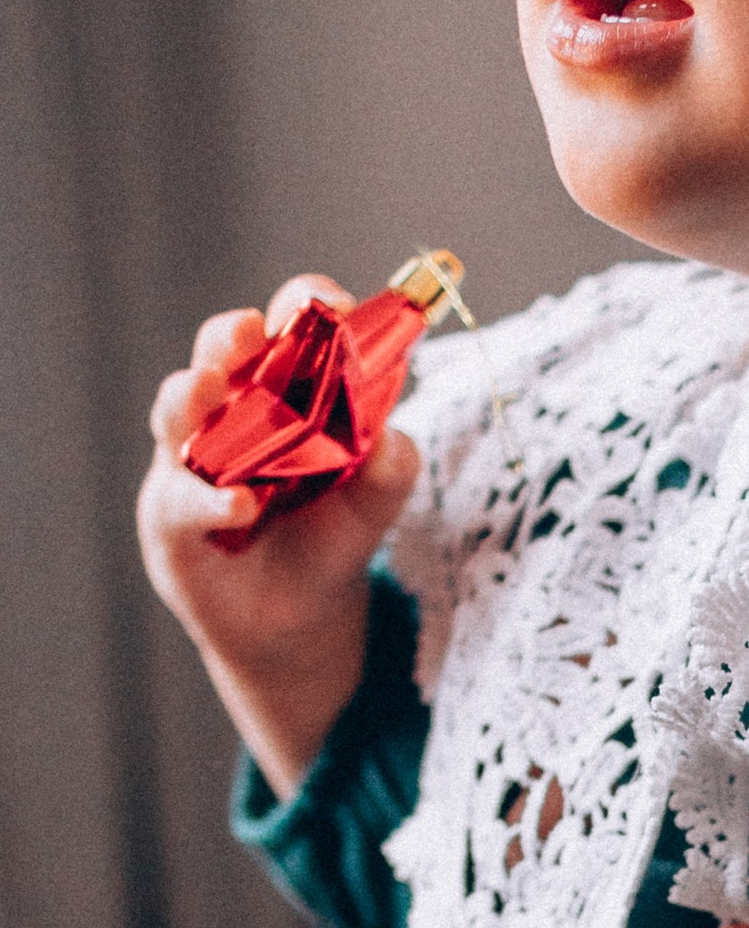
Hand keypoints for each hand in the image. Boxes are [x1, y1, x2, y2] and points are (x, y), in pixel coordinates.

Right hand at [137, 277, 419, 800]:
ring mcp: (190, 463)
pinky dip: (210, 500)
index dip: (300, 308)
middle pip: (217, 356)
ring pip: (176, 413)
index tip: (326, 301)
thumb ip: (388, 473)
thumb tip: (399, 440)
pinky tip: (240, 505)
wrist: (298, 626)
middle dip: (228, 337)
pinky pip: (182, 500)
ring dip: (192, 395)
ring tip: (213, 388)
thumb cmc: (327, 543)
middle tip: (251, 329)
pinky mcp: (171, 520)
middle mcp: (226, 416)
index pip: (284, 332)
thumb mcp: (370, 508)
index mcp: (279, 394)